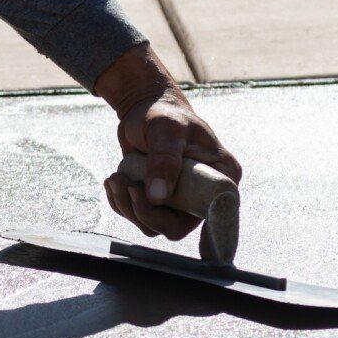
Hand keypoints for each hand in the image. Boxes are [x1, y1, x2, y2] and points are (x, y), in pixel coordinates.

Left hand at [93, 43, 242, 241]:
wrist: (144, 109)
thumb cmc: (162, 112)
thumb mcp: (166, 129)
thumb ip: (164, 160)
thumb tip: (158, 198)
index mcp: (222, 177)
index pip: (216, 215)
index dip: (193, 226)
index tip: (164, 208)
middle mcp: (203, 195)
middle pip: (176, 228)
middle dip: (145, 212)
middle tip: (127, 186)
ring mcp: (180, 202)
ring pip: (152, 225)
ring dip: (128, 207)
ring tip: (115, 178)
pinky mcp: (159, 203)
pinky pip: (138, 217)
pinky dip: (121, 203)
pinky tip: (115, 181)